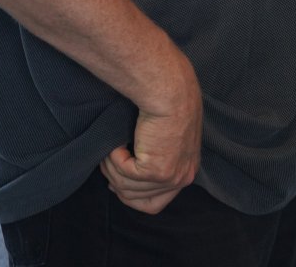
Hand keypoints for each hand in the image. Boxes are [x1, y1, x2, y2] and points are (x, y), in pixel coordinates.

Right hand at [99, 70, 202, 213]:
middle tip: (108, 162)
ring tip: (111, 148)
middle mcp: (183, 179)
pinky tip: (117, 143)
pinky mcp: (157, 171)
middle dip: (117, 182)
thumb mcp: (165, 142)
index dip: (130, 196)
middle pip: (137, 200)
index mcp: (187, 172)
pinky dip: (114, 158)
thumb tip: (119, 186)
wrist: (170, 92)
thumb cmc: (166, 107)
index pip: (154, 204)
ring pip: (126, 187)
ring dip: (112, 168)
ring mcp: (171, 178)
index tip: (115, 183)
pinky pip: (123, 173)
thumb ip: (152, 162)